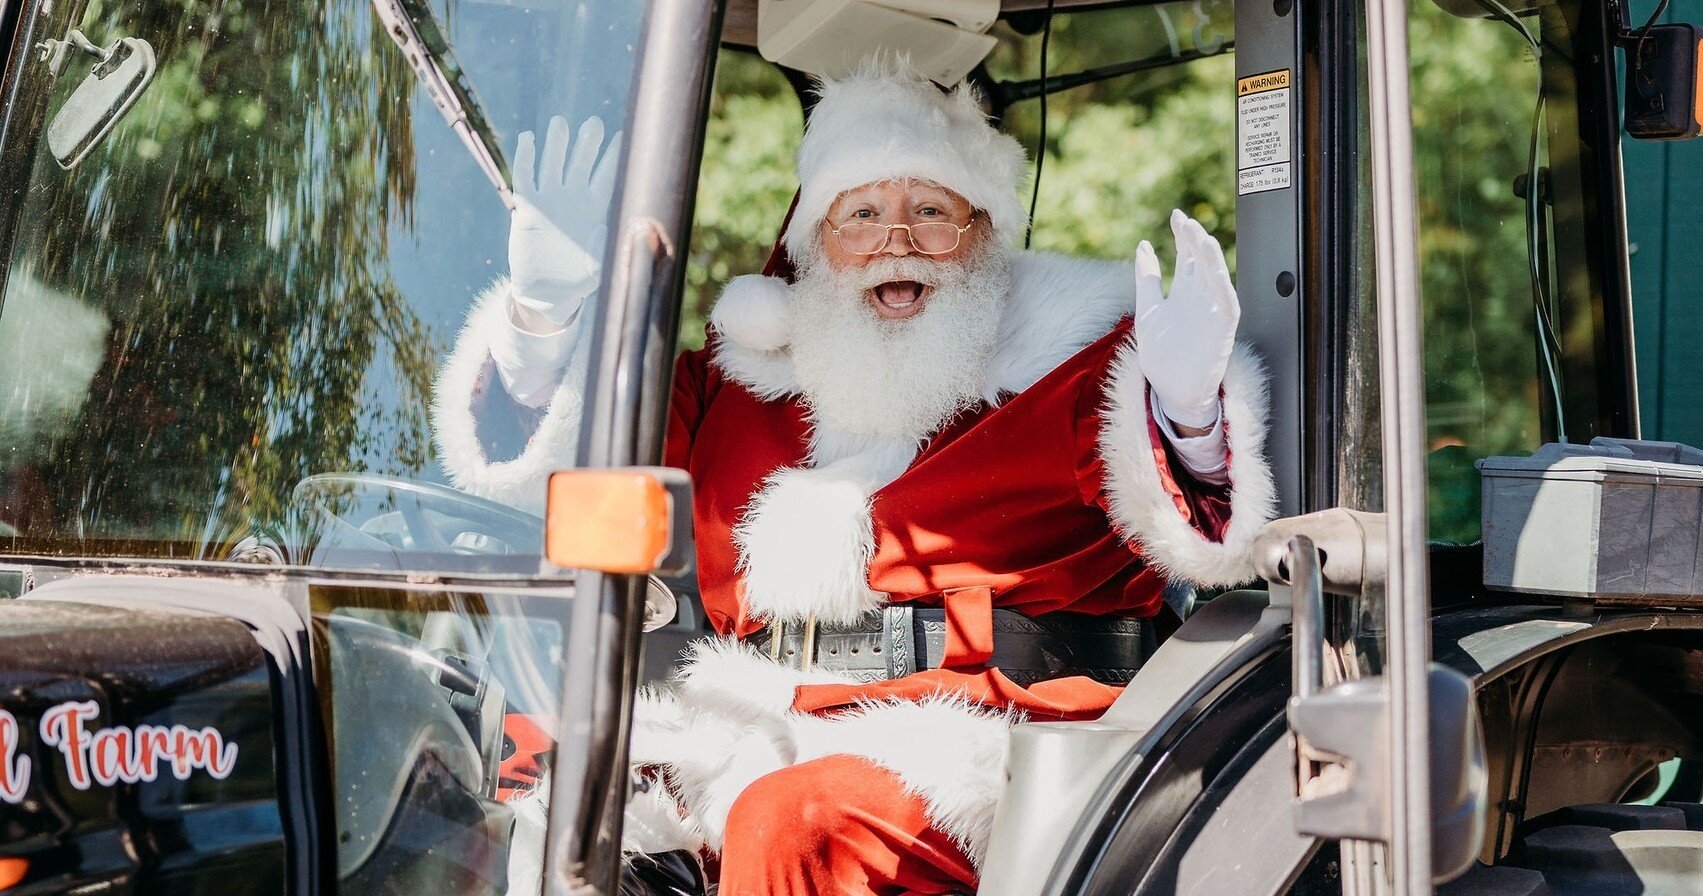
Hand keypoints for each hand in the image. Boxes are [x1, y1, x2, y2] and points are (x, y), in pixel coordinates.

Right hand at [508, 115, 622, 326]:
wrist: (548, 290)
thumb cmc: (579, 279)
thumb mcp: (602, 266)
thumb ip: (613, 249)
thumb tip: (630, 234)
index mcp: (595, 209)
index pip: (607, 177)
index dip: (613, 158)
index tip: (623, 138)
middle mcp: (574, 198)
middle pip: (582, 163)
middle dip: (587, 143)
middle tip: (594, 123)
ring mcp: (551, 200)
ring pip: (554, 164)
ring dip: (557, 144)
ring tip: (560, 123)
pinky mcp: (528, 207)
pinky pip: (526, 177)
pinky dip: (526, 158)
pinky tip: (528, 139)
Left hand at [1134, 210, 1239, 428]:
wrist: (1170, 392)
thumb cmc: (1162, 354)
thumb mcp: (1147, 310)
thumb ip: (1146, 279)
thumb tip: (1143, 245)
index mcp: (1184, 293)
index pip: (1187, 257)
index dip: (1183, 237)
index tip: (1177, 216)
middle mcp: (1200, 300)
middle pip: (1201, 263)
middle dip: (1195, 241)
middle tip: (1186, 222)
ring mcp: (1211, 315)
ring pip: (1216, 279)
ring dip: (1210, 259)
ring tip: (1201, 239)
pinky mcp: (1221, 333)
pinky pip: (1227, 306)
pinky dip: (1223, 288)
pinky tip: (1216, 272)